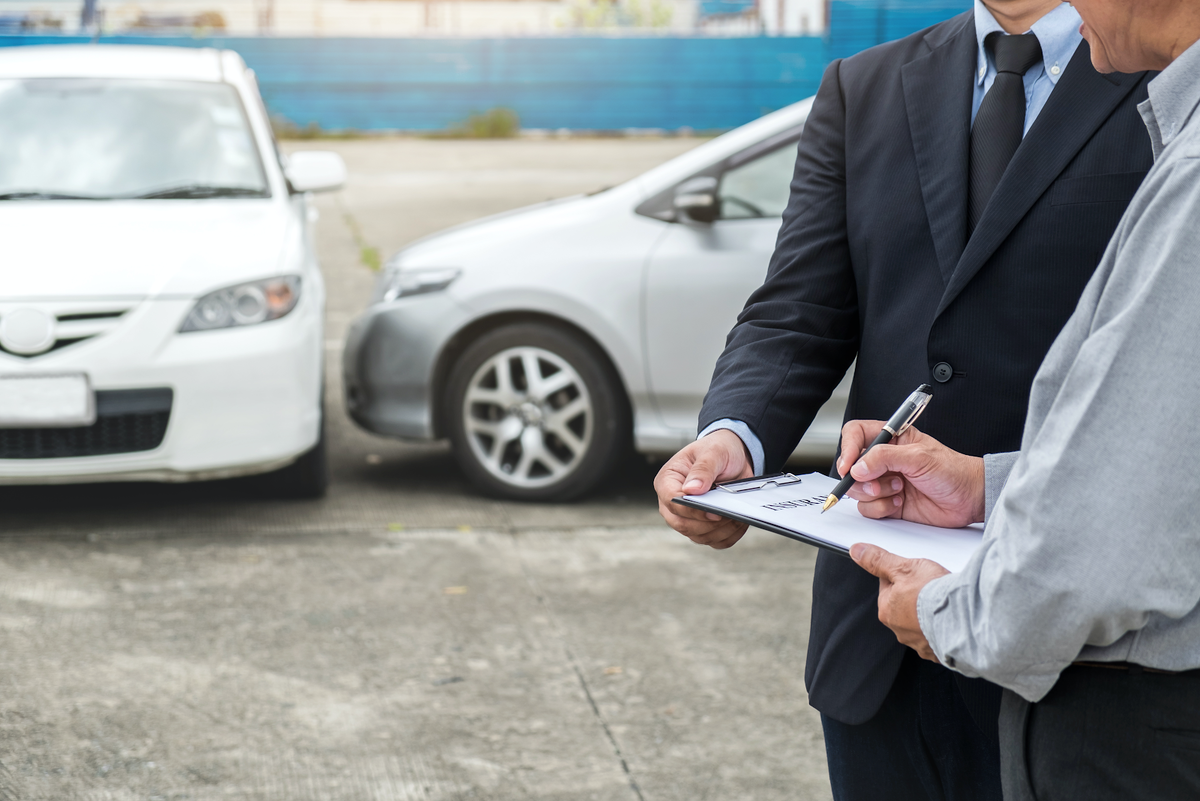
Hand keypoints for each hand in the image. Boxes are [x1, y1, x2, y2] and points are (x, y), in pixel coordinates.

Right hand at [654, 429, 753, 548]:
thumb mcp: (713, 452)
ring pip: (698, 536)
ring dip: (720, 530)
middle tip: (727, 513)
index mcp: (667, 481)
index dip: (691, 510)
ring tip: (736, 514)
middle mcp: (673, 502)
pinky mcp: (703, 526)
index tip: (713, 511)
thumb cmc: (718, 450)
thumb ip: (703, 469)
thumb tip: (692, 490)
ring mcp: (687, 517)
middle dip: (707, 523)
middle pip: (682, 525)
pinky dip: (729, 535)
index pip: (671, 502)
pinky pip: (714, 541)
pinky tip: (738, 521)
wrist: (734, 457)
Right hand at [837, 421, 985, 527]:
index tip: (849, 467)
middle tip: (879, 483)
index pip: (855, 434)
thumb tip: (858, 467)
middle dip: (862, 479)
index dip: (847, 449)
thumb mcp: (919, 457)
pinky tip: (900, 503)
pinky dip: (881, 509)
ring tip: (899, 490)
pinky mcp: (887, 503)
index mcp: (890, 439)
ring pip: (856, 490)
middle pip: (851, 467)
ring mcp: (884, 482)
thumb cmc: (953, 471)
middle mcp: (883, 460)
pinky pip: (867, 508)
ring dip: (875, 494)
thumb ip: (885, 458)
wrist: (970, 499)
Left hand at [850, 543, 947, 661]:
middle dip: (916, 596)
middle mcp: (899, 630)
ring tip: (943, 602)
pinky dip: (942, 628)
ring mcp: (919, 643)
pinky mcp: (937, 652)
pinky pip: (937, 636)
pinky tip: (950, 618)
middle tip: (931, 586)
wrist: (963, 618)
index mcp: (887, 610)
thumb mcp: (903, 568)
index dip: (902, 576)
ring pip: (921, 622)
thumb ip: (878, 560)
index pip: (889, 587)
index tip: (914, 573)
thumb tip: (857, 552)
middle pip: (904, 606)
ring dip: (929, 614)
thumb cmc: (933, 594)